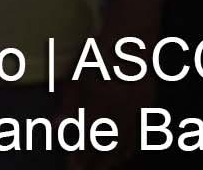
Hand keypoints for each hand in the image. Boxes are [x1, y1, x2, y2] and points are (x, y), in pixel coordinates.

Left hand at [70, 30, 153, 165]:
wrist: (131, 44)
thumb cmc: (97, 56)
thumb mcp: (76, 76)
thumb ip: (68, 105)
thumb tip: (55, 128)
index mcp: (101, 105)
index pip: (87, 139)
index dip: (79, 156)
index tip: (70, 166)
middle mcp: (121, 114)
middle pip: (105, 146)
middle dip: (92, 163)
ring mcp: (136, 114)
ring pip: (125, 146)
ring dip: (110, 160)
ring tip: (100, 169)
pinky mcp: (147, 112)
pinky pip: (139, 137)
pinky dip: (129, 150)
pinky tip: (122, 157)